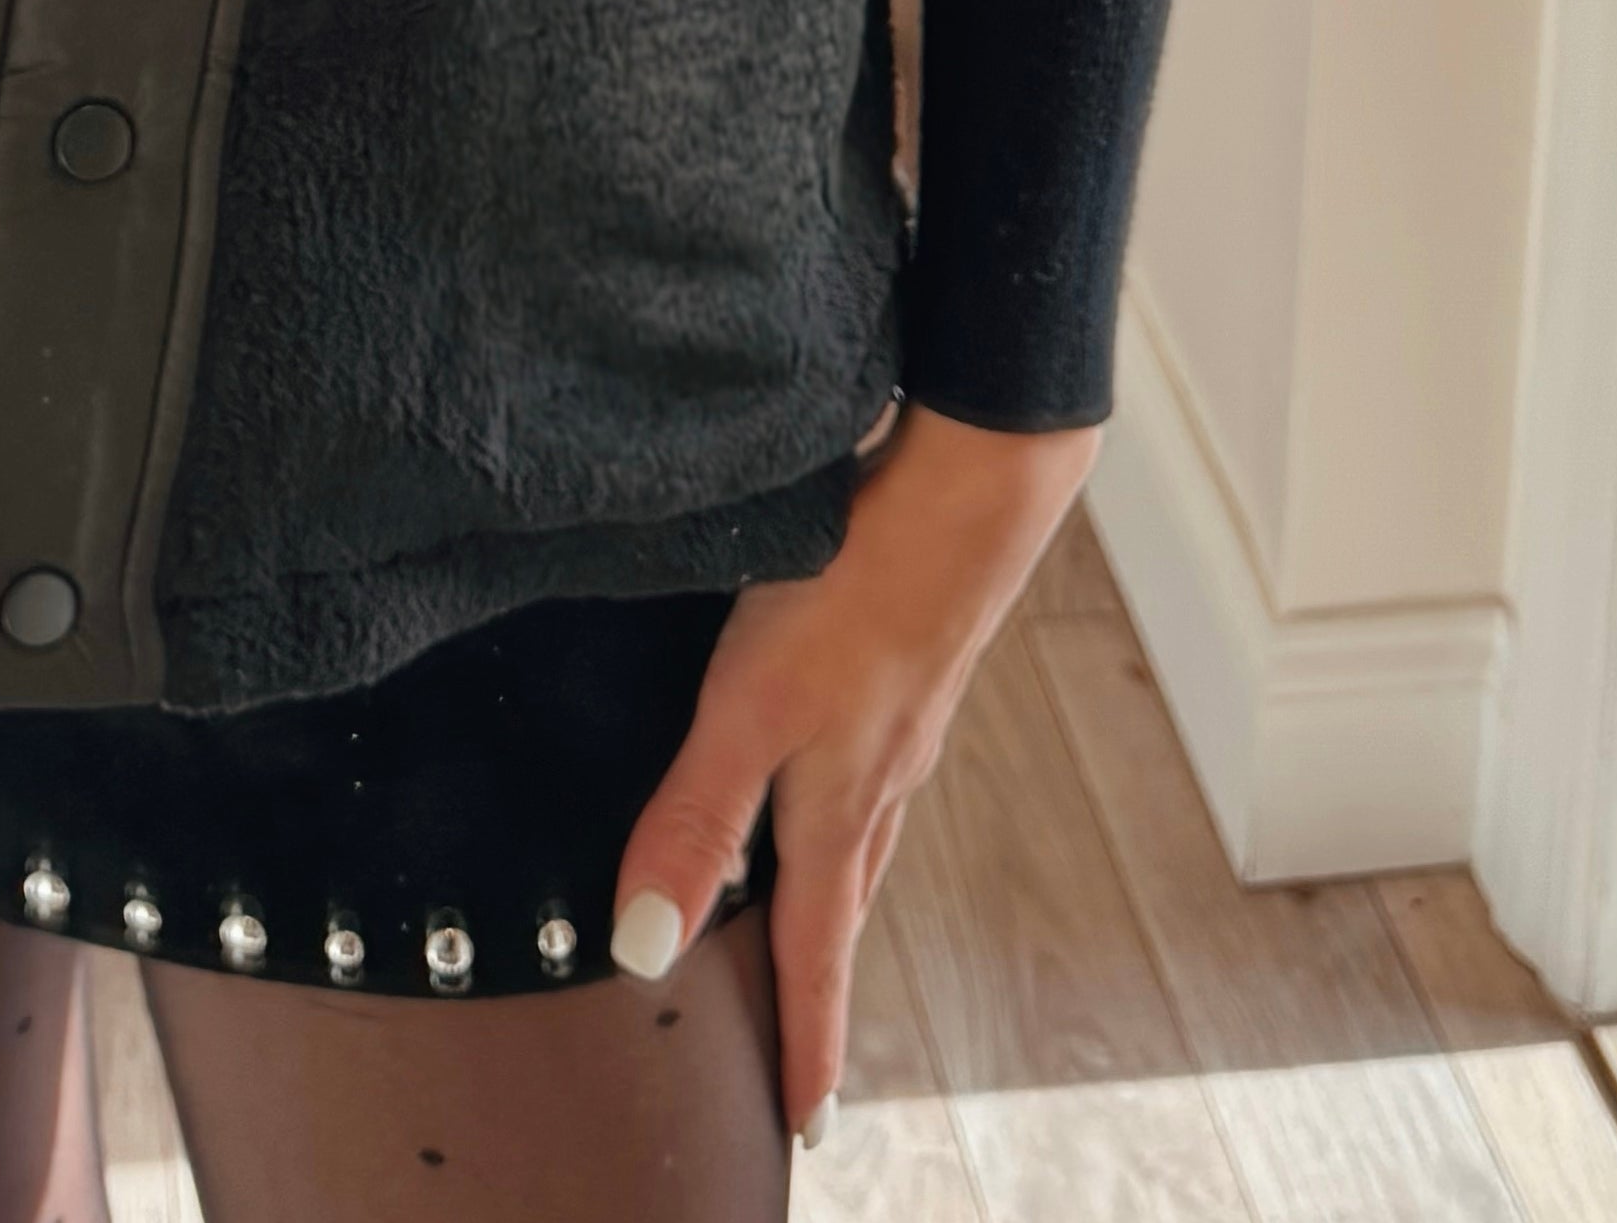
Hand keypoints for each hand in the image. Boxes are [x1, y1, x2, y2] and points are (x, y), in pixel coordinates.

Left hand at [610, 408, 1096, 1144]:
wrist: (972, 485)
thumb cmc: (857, 585)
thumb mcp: (753, 706)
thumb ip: (696, 818)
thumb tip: (644, 950)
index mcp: (841, 808)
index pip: (813, 957)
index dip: (804, 1046)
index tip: (804, 1131)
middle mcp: (879, 779)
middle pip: (839, 909)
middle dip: (817, 990)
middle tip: (802, 1061)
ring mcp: (900, 723)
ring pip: (856, 840)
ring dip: (828, 900)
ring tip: (804, 938)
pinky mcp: (903, 666)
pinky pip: (866, 773)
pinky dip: (841, 812)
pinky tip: (826, 778)